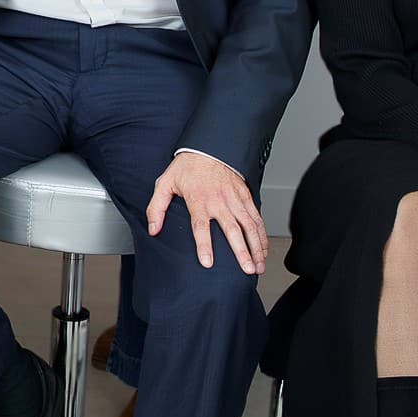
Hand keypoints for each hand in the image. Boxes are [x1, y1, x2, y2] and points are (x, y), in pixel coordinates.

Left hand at [146, 150, 266, 275]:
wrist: (207, 147)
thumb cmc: (186, 168)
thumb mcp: (165, 184)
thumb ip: (156, 208)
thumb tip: (153, 230)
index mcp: (198, 199)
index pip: (201, 226)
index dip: (204, 245)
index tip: (208, 263)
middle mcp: (219, 200)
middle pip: (232, 229)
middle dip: (241, 251)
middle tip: (247, 269)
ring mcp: (235, 198)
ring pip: (249, 226)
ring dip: (256, 247)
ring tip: (258, 266)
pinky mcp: (245, 196)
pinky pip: (256, 217)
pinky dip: (262, 234)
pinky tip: (263, 249)